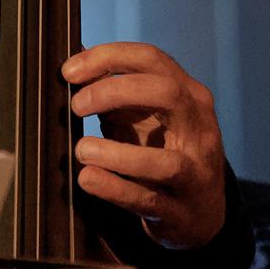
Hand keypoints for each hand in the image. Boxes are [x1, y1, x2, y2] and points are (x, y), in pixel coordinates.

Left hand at [61, 41, 227, 249]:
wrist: (200, 211)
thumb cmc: (163, 150)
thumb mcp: (144, 114)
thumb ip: (115, 91)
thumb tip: (74, 62)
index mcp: (188, 94)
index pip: (151, 59)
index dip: (108, 57)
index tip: (69, 71)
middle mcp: (199, 128)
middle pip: (165, 93)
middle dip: (114, 92)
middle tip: (76, 106)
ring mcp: (196, 172)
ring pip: (165, 161)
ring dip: (116, 154)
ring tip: (82, 150)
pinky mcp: (181, 211)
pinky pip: (147, 199)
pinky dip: (114, 188)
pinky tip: (89, 178)